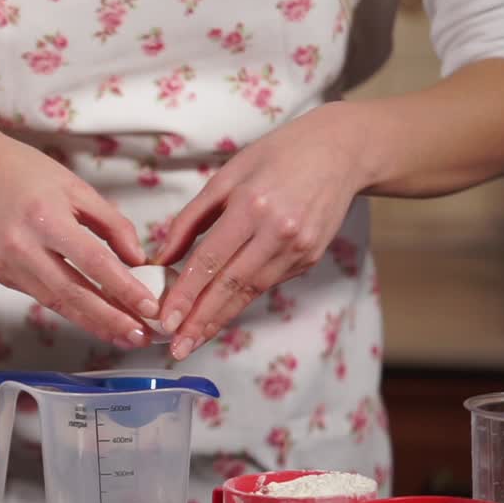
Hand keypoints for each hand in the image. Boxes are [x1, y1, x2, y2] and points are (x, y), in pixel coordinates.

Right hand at [0, 123, 159, 347]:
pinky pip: (40, 295)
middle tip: (141, 336)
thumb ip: (110, 223)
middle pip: (73, 294)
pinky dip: (69, 308)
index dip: (125, 289)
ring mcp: (6, 264)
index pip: (94, 262)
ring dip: (92, 322)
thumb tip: (137, 259)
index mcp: (45, 218)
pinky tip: (92, 317)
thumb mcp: (74, 186)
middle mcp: (22, 246)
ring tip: (123, 335)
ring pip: (56, 302)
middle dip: (111, 320)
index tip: (150, 307)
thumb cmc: (23, 171)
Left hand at [152, 102, 370, 358]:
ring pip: (249, 292)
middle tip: (177, 349)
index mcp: (251, 206)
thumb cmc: (277, 157)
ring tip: (192, 342)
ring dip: (219, 320)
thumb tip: (161, 258)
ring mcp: (298, 249)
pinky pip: (267, 283)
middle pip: (230, 286)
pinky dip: (241, 301)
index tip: (165, 320)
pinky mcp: (309, 259)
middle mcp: (277, 232)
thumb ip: (191, 219)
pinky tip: (219, 316)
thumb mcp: (227, 175)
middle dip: (200, 322)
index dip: (185, 295)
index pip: (209, 261)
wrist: (342, 152)